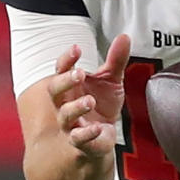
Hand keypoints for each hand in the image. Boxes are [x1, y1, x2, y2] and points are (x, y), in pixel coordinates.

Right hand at [46, 34, 130, 157]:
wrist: (103, 136)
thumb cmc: (102, 105)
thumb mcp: (111, 80)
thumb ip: (116, 60)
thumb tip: (124, 37)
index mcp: (71, 86)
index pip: (61, 69)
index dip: (67, 59)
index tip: (77, 49)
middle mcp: (65, 103)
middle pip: (54, 91)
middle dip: (65, 81)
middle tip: (79, 74)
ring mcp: (71, 123)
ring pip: (65, 115)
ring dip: (76, 107)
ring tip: (90, 101)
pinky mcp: (80, 141)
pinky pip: (78, 138)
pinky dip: (87, 133)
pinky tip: (97, 127)